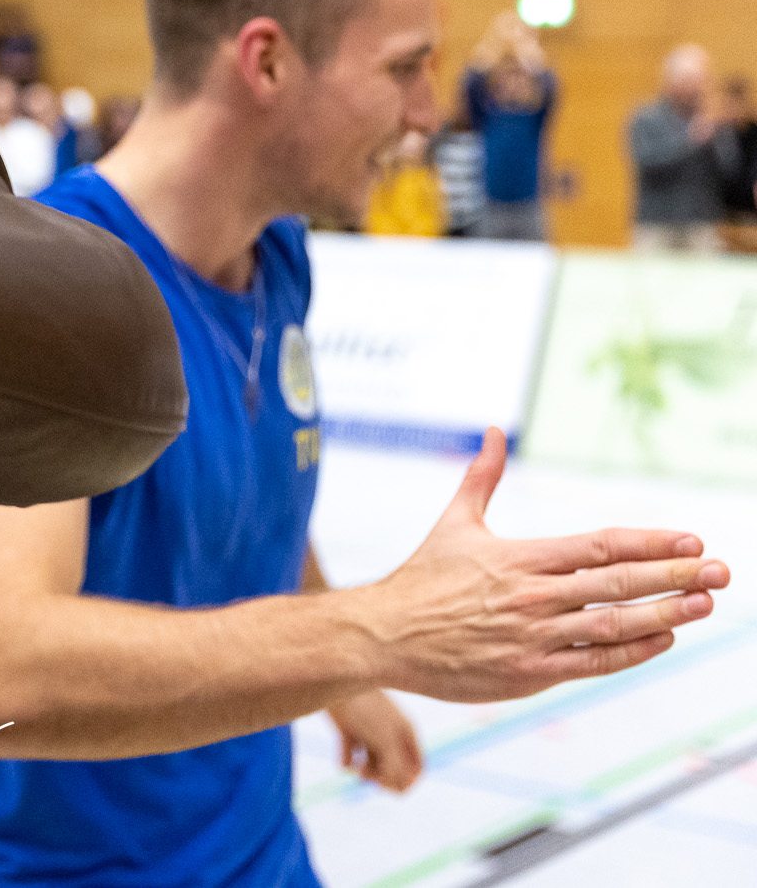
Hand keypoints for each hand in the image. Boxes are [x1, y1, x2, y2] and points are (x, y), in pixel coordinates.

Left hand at [325, 689, 420, 792]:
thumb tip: (398, 790)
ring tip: (359, 768)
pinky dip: (347, 763)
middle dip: (386, 779)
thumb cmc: (365, 708)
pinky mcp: (347, 730)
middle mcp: (389, 732)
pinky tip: (344, 760)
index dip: (408, 783)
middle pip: (393, 769)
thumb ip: (396, 767)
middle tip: (375, 780)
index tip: (393, 789)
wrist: (332, 679)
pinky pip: (350, 757)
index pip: (416, 767)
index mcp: (406, 732)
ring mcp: (368, 731)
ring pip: (372, 765)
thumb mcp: (386, 740)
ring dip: (367, 773)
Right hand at [353, 429, 728, 702]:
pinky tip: (662, 640)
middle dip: (675, 576)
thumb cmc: (421, 579)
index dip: (649, 542)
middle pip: (619, 584)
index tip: (689, 540)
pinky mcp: (530, 673)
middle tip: (720, 570)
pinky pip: (594, 663)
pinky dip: (632, 652)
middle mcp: (534, 595)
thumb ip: (482, 476)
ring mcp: (534, 636)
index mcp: (520, 556)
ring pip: (615, 625)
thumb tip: (496, 432)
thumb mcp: (453, 522)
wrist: (384, 634)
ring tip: (704, 604)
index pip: (600, 545)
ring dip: (665, 615)